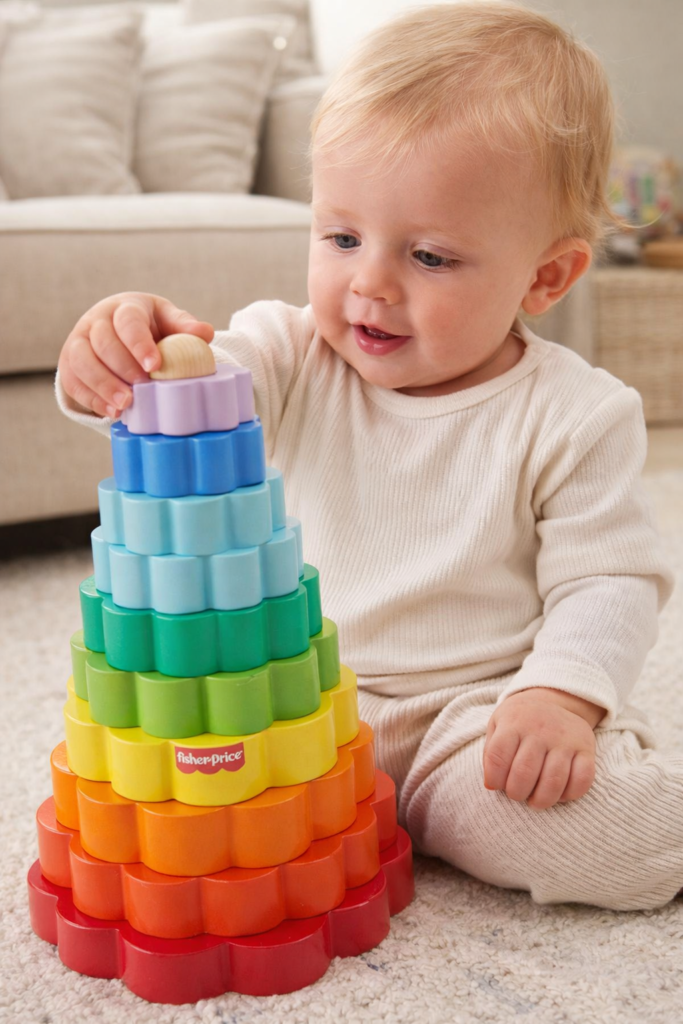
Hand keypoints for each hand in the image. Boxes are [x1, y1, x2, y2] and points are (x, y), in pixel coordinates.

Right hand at [58, 292, 213, 417]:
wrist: (115, 329)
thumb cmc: (147, 326)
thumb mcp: (166, 320)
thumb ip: (184, 326)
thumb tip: (205, 333)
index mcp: (124, 308)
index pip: (128, 321)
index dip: (139, 343)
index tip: (154, 366)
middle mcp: (96, 321)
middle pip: (102, 342)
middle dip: (121, 368)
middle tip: (141, 388)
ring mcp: (78, 341)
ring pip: (82, 361)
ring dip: (103, 385)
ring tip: (125, 405)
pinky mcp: (70, 363)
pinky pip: (73, 381)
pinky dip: (92, 399)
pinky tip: (112, 412)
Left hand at [483, 688, 600, 809]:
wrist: (555, 700)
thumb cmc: (520, 721)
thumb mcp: (498, 724)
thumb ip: (492, 753)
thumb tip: (491, 785)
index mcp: (514, 722)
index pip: (497, 757)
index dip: (494, 779)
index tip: (496, 785)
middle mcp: (540, 729)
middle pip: (524, 772)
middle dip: (516, 793)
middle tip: (517, 794)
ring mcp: (565, 739)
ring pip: (553, 781)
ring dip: (541, 800)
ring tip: (535, 801)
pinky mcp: (586, 749)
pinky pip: (582, 780)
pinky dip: (570, 795)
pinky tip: (559, 794)